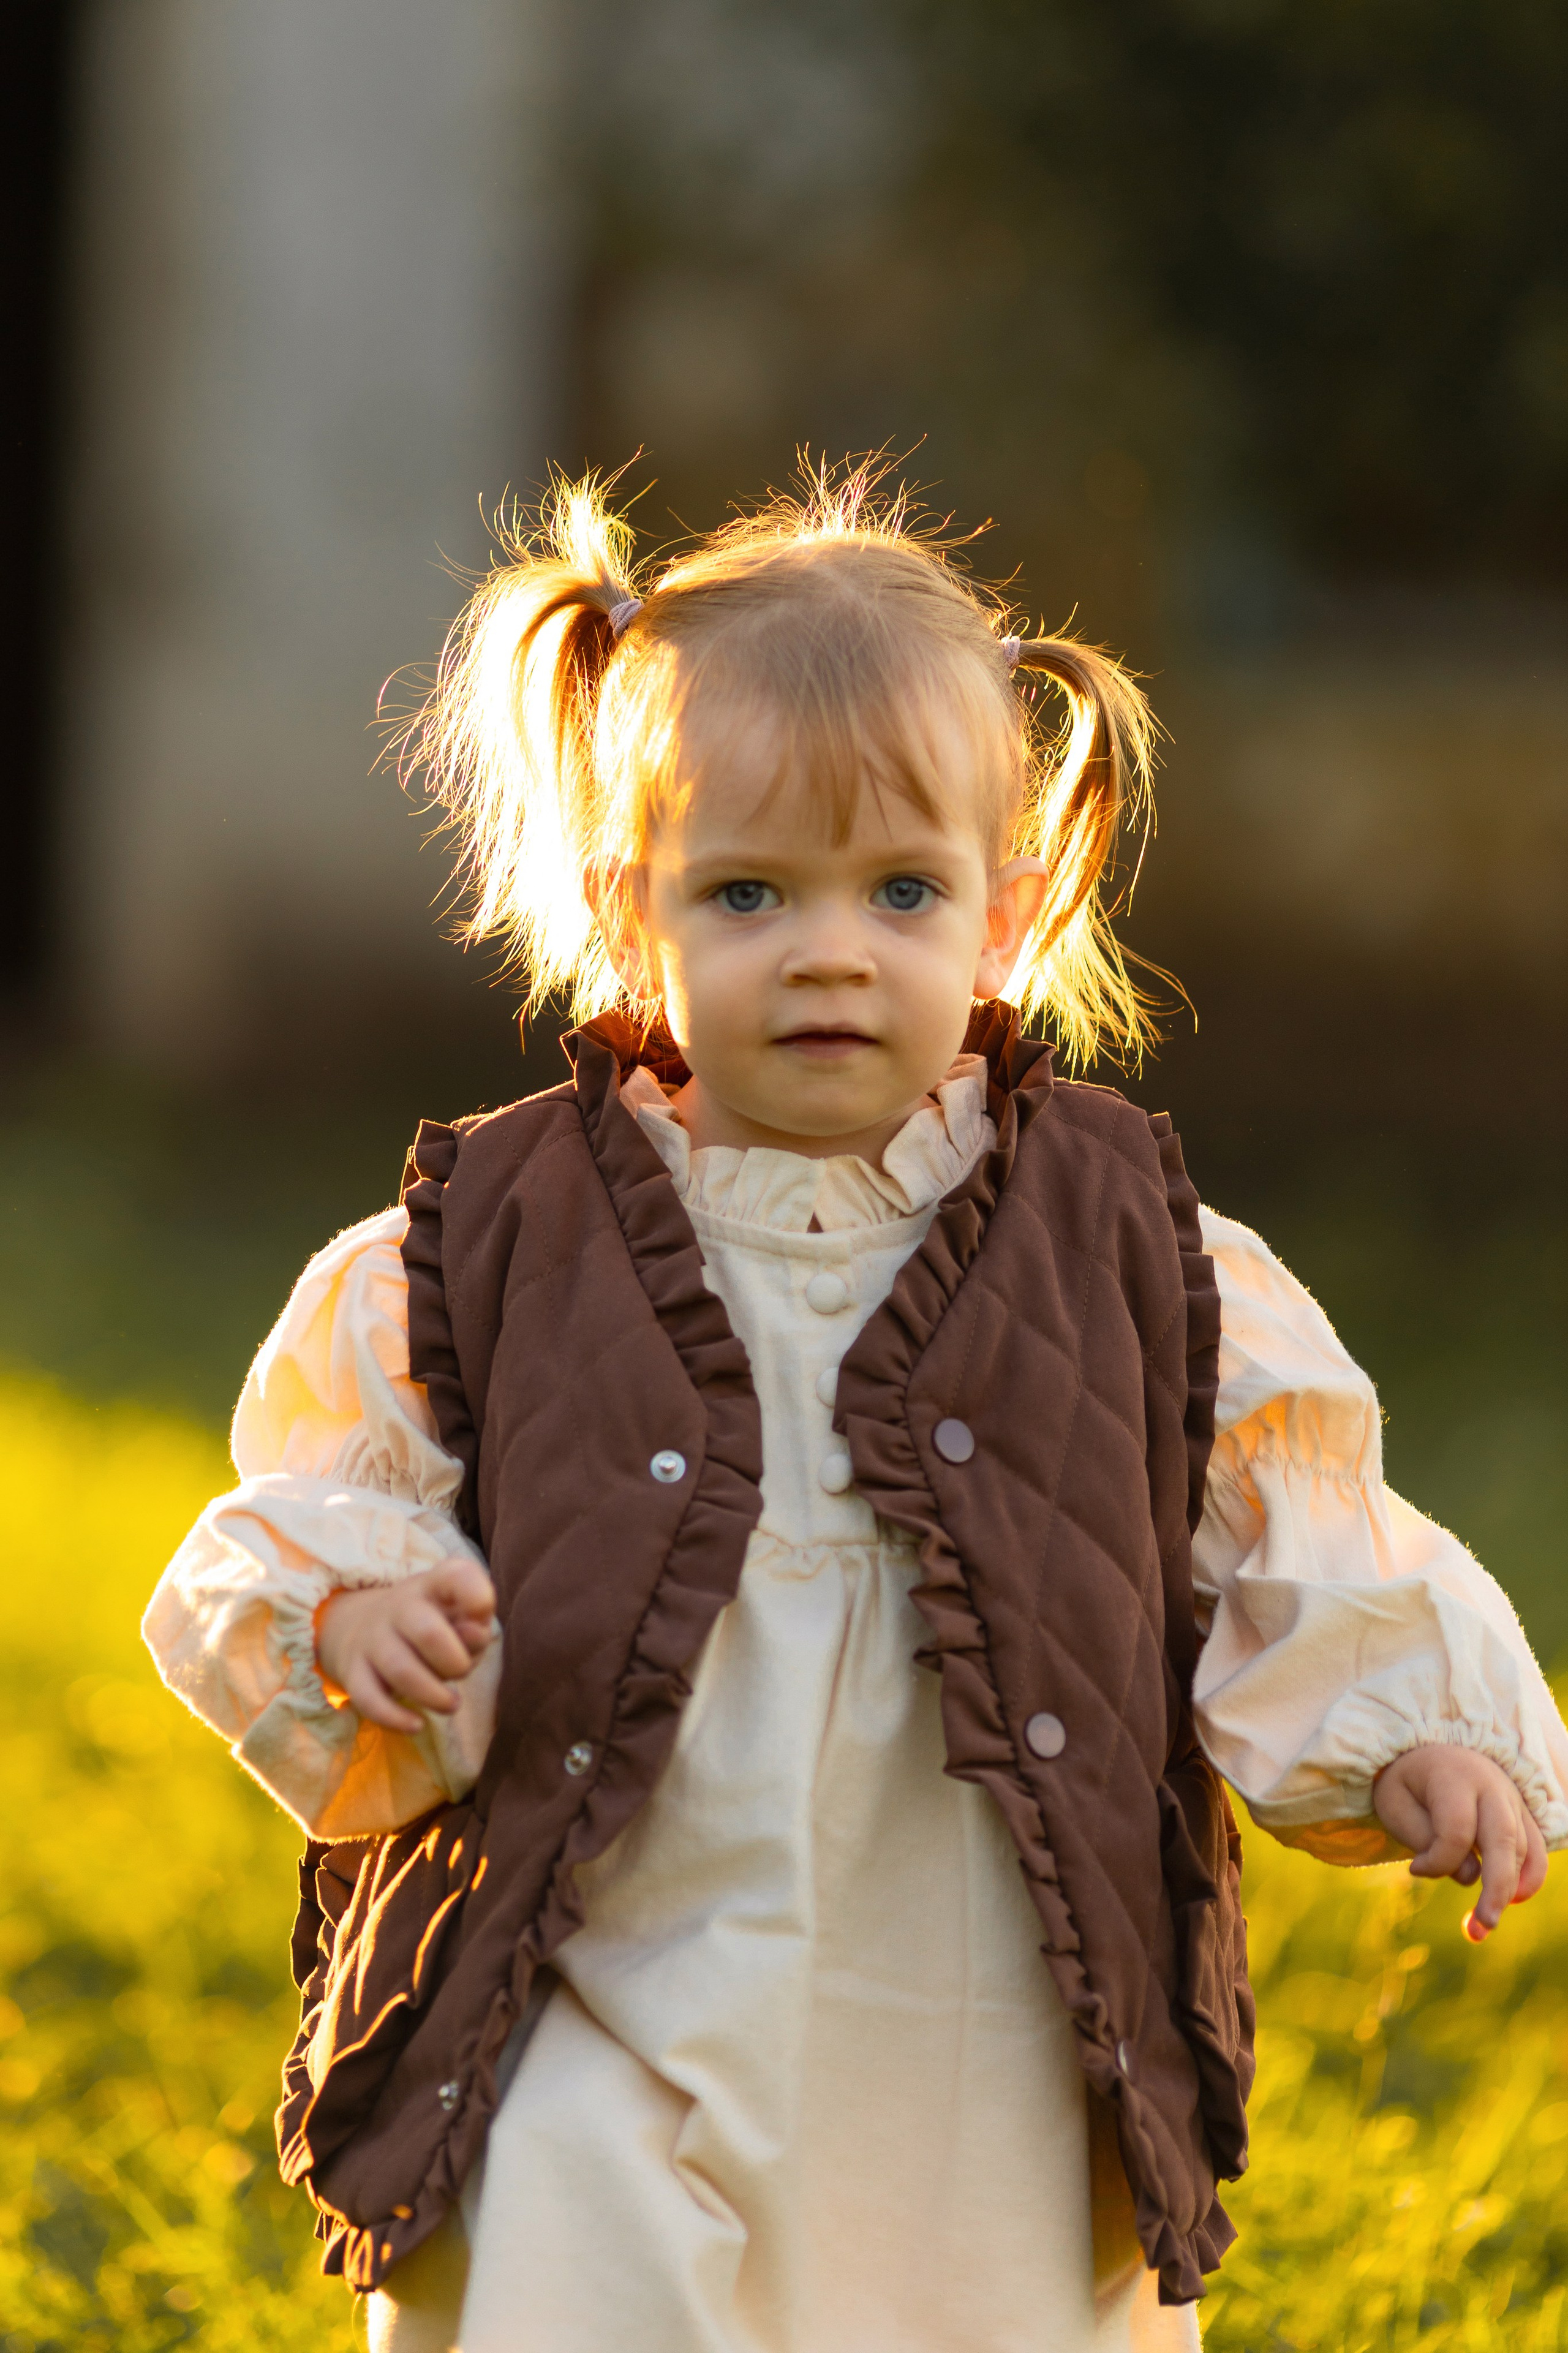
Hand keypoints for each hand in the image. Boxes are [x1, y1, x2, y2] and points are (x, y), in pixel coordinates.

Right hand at [314, 1562, 496, 1733]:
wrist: (366, 1624)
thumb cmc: (433, 1623)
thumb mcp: (459, 1615)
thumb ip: (476, 1624)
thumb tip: (476, 1635)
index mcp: (434, 1584)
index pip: (457, 1576)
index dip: (477, 1598)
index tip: (481, 1616)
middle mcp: (400, 1606)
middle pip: (428, 1632)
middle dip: (455, 1663)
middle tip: (461, 1672)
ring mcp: (372, 1638)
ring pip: (400, 1670)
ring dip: (433, 1695)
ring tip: (451, 1704)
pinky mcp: (353, 1671)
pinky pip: (369, 1699)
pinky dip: (395, 1718)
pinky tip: (417, 1725)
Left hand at [1373, 1744, 1547, 1940]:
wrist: (1429, 1753)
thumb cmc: (1407, 1784)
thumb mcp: (1396, 1804)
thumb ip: (1426, 1839)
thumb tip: (1470, 1876)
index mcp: (1453, 1776)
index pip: (1456, 1829)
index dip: (1436, 1860)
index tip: (1413, 1868)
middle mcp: (1491, 1785)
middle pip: (1503, 1839)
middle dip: (1495, 1888)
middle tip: (1481, 1926)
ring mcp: (1512, 1799)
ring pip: (1523, 1848)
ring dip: (1510, 1891)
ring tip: (1483, 1925)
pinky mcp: (1522, 1815)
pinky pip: (1536, 1849)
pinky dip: (1530, 1878)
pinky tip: (1513, 1900)